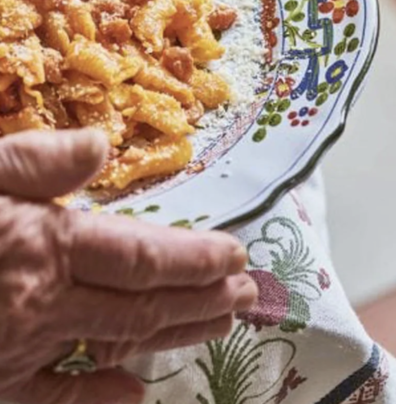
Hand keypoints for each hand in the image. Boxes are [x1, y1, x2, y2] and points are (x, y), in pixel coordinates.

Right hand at [0, 129, 256, 403]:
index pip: (145, 256)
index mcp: (44, 247)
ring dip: (173, 337)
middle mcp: (40, 307)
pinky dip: (98, 402)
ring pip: (114, 349)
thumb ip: (35, 158)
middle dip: (201, 299)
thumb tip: (101, 145)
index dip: (197, 258)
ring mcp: (13, 356)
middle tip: (245, 295)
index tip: (237, 255)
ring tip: (219, 327)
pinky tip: (134, 396)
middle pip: (144, 307)